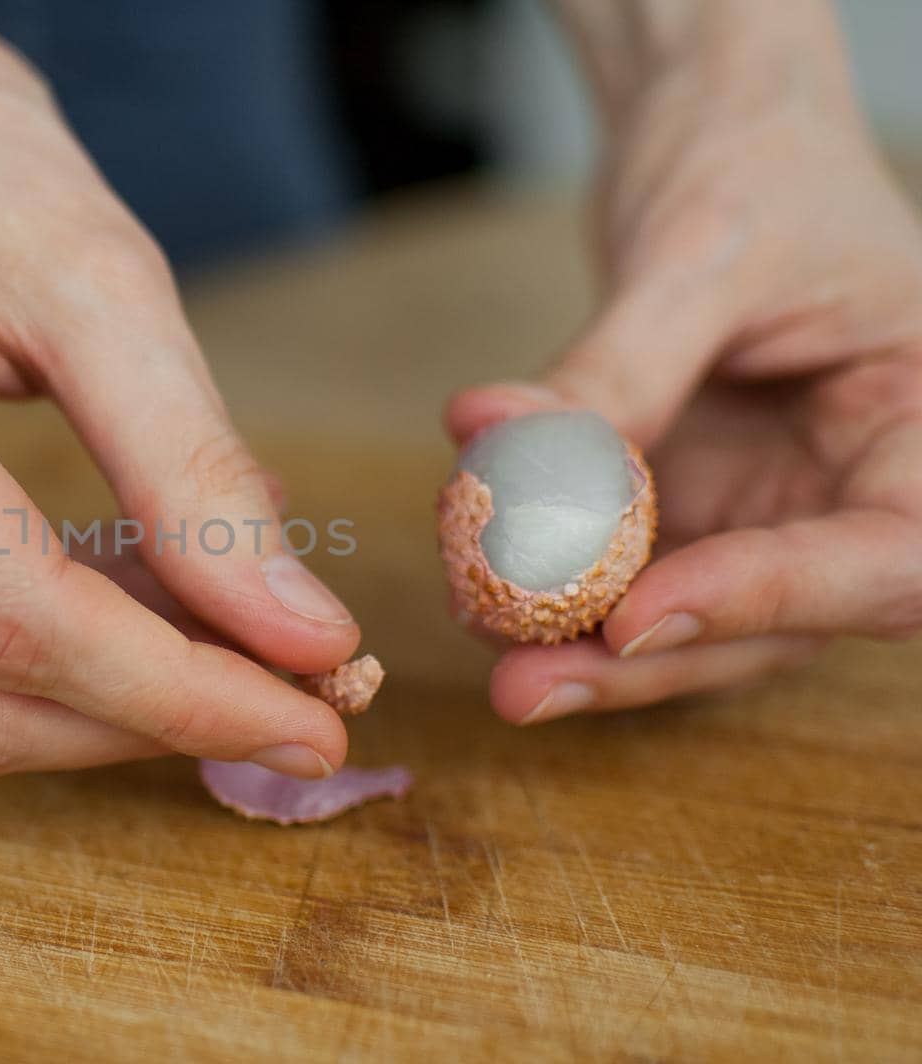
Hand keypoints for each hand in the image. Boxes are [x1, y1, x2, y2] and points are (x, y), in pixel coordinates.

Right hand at [0, 3, 359, 778]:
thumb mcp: (100, 278)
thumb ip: (194, 465)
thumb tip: (296, 633)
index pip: (9, 614)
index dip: (176, 691)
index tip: (315, 711)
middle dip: (140, 722)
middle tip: (286, 696)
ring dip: (90, 705)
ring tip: (207, 630)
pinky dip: (31, 662)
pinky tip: (119, 599)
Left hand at [447, 55, 921, 722]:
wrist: (715, 133)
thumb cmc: (751, 166)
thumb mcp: (698, 253)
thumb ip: (622, 366)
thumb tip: (507, 451)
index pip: (887, 561)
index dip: (765, 601)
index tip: (636, 617)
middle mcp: (851, 494)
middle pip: (768, 622)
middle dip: (638, 662)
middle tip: (520, 684)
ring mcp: (761, 512)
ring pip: (679, 614)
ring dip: (571, 636)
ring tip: (472, 621)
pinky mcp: (679, 507)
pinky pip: (611, 562)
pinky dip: (539, 572)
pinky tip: (465, 562)